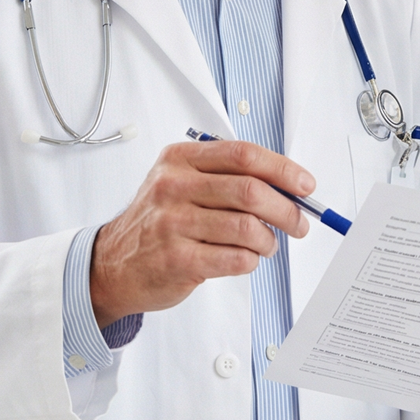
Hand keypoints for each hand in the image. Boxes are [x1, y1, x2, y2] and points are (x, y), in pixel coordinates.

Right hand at [89, 139, 310, 324]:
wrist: (114, 264)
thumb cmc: (160, 221)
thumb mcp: (183, 183)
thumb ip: (228, 177)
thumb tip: (289, 186)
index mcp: (180, 159)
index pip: (243, 155)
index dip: (282, 169)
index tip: (305, 185)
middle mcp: (173, 186)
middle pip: (250, 191)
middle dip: (286, 209)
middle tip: (299, 223)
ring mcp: (172, 223)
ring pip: (247, 228)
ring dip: (269, 240)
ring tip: (267, 244)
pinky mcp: (176, 259)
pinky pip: (236, 258)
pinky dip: (251, 260)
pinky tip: (245, 258)